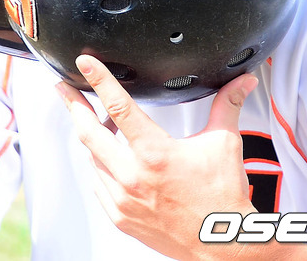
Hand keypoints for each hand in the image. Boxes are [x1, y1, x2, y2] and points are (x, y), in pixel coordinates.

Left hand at [56, 55, 257, 260]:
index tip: (86, 63)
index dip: (100, 80)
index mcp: (155, 153)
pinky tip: (109, 156)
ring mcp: (123, 198)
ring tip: (97, 120)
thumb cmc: (221, 197)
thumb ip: (228, 105)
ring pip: (92, 157)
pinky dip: (99, 164)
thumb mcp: (224, 143)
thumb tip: (243, 81)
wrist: (221, 245)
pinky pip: (98, 182)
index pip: (118, 106)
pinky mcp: (120, 216)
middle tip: (63, 87)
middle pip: (88, 131)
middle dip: (73, 105)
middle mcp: (133, 176)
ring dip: (91, 135)